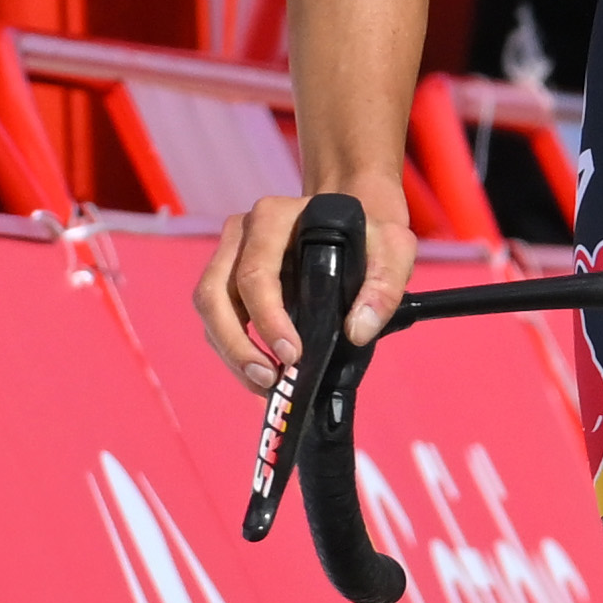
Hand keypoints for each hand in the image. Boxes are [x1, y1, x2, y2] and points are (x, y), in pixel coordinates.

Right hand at [201, 187, 417, 385]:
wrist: (352, 222)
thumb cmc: (369, 235)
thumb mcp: (393, 249)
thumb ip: (385, 286)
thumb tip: (358, 331)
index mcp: (274, 218)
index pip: (256, 272)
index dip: (267, 318)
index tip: (293, 355)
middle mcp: (241, 232)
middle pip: (214, 294)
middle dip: (237, 344)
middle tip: (270, 379)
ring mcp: (228, 255)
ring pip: (209, 309)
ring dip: (231, 353)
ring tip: (266, 384)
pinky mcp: (227, 279)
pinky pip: (216, 319)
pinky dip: (232, 351)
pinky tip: (260, 375)